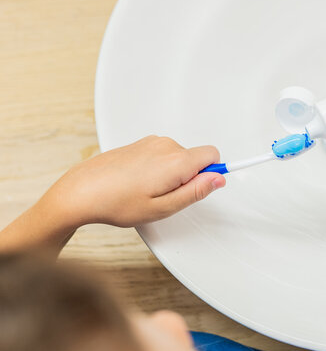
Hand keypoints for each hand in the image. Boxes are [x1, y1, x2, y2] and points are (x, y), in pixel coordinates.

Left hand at [42, 135, 225, 227]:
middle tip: (165, 197)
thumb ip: (196, 192)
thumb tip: (218, 179)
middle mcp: (165, 146)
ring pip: (179, 157)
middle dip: (189, 178)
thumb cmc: (116, 202)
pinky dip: (159, 168)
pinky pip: (163, 154)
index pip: (213, 155)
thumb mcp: (163, 207)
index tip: (200, 188)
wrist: (82, 191)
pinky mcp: (141, 144)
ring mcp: (151, 143)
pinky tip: (140, 182)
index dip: (212, 173)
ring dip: (172, 174)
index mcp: (175, 161)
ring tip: (149, 191)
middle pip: (196, 158)